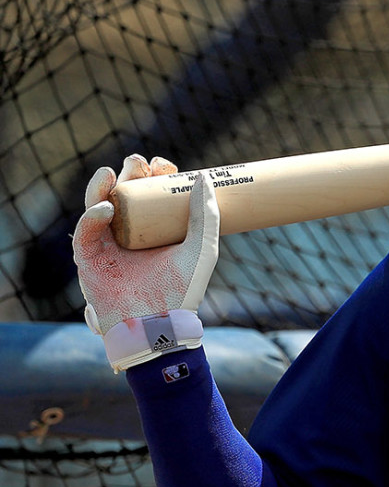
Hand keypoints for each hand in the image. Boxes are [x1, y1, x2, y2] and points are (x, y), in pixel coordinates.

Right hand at [72, 155, 218, 371]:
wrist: (159, 323)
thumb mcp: (202, 248)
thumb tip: (204, 178)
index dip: (154, 177)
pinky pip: (85, 232)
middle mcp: (129, 235)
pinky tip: (106, 207)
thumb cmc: (183, 289)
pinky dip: (92, 216)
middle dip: (129, 175)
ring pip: (97, 206)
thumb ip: (206, 216)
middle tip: (139, 163)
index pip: (151, 196)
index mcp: (155, 231)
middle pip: (123, 196)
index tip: (165, 165)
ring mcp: (107, 246)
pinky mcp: (88, 259)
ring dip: (102, 187)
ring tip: (113, 172)